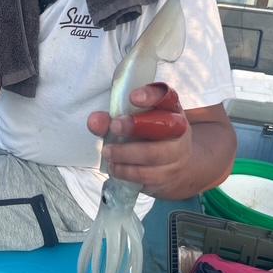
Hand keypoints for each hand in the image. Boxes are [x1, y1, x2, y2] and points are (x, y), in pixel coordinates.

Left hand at [87, 82, 191, 196]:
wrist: (176, 165)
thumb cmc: (150, 135)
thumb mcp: (136, 121)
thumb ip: (113, 118)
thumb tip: (94, 122)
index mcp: (170, 109)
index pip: (166, 97)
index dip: (151, 95)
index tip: (133, 97)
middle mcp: (178, 130)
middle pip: (163, 126)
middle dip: (136, 126)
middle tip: (114, 126)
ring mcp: (176, 155)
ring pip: (153, 155)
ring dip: (125, 154)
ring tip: (107, 152)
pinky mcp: (167, 177)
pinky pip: (146, 176)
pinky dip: (126, 172)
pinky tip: (114, 167)